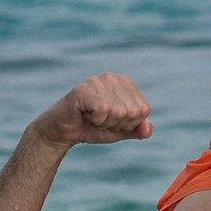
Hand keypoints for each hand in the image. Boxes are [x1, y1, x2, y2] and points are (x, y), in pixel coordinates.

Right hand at [29, 73, 152, 147]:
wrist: (62, 133)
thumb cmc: (91, 128)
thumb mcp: (119, 131)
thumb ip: (136, 130)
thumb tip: (148, 129)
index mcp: (125, 83)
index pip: (144, 110)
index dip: (129, 124)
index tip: (112, 122)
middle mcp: (112, 77)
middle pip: (133, 112)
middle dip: (118, 124)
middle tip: (100, 121)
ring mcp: (97, 81)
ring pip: (119, 111)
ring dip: (105, 123)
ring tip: (92, 117)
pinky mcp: (84, 89)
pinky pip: (104, 110)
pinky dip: (96, 120)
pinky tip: (85, 115)